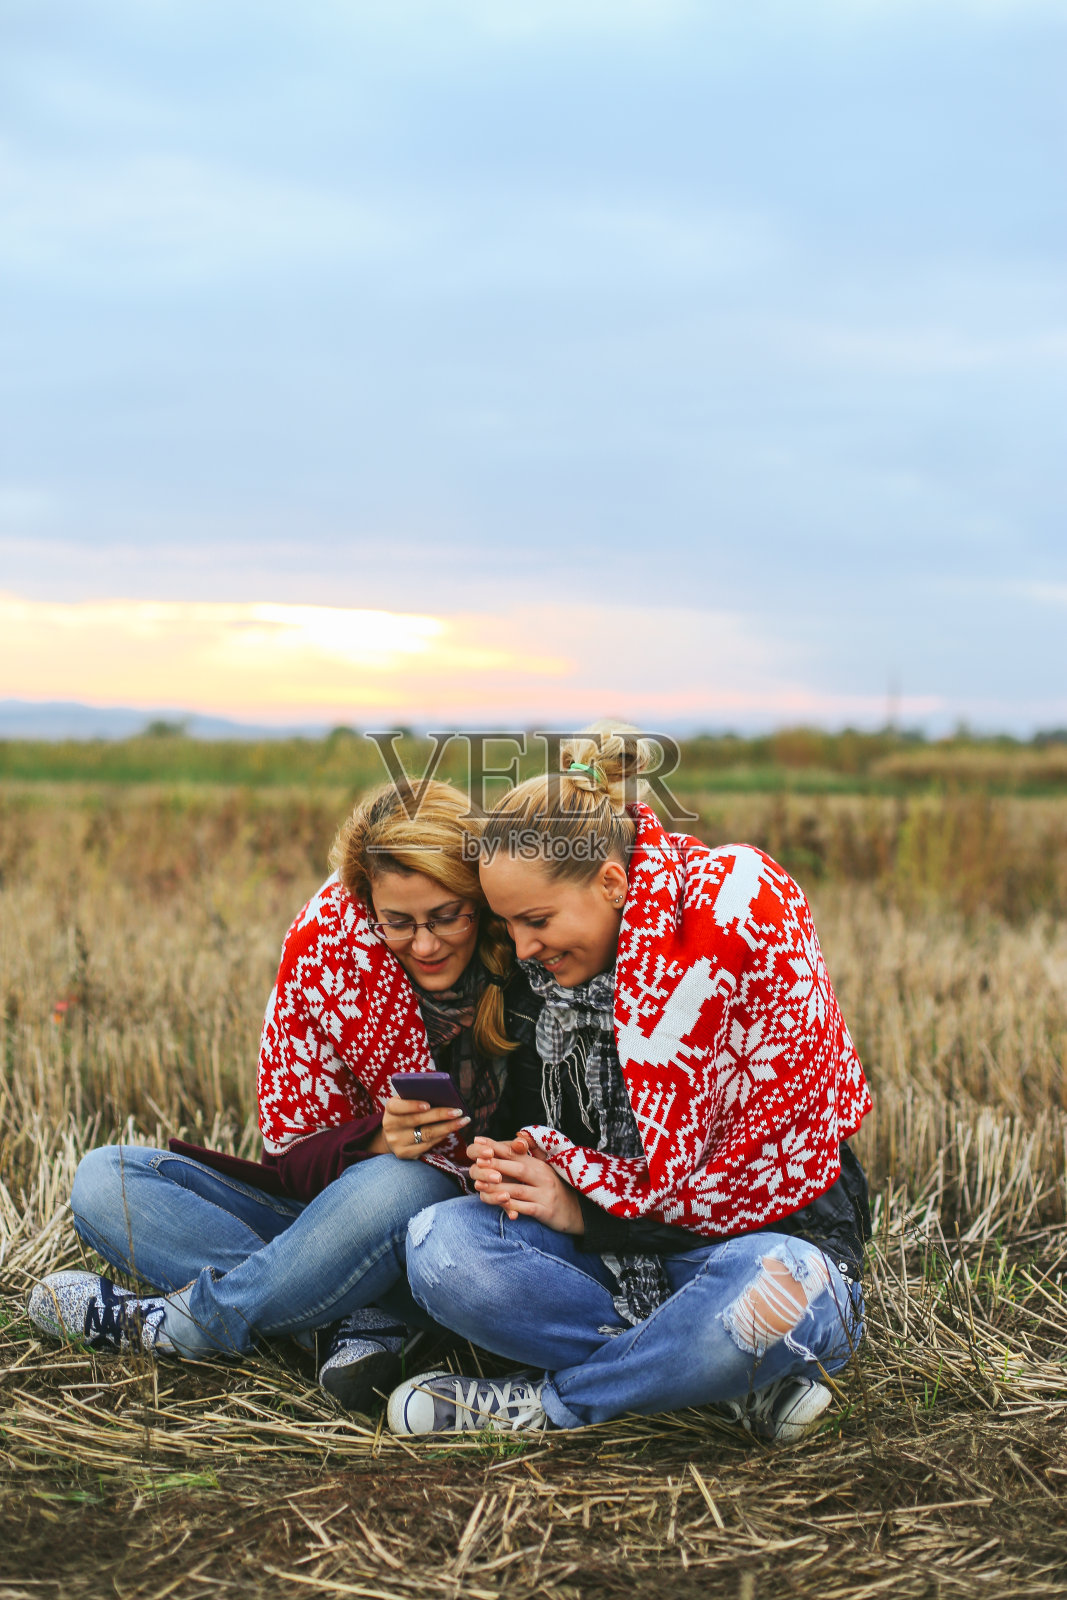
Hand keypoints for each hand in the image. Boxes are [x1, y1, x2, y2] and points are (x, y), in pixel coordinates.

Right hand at [381, 1096, 469, 1159]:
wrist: (393, 1135)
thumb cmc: (406, 1112)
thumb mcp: (406, 1102)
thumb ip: (417, 1096)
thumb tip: (443, 1093)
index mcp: (390, 1110)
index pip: (397, 1106)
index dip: (412, 1105)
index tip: (428, 1104)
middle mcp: (390, 1126)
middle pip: (417, 1120)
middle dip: (440, 1115)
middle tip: (458, 1111)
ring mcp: (397, 1142)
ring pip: (426, 1134)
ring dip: (447, 1127)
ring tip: (463, 1120)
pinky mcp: (405, 1154)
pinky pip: (427, 1145)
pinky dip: (442, 1136)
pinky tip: (452, 1129)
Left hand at [468, 1136, 583, 1234]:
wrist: (576, 1211)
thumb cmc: (554, 1187)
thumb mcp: (545, 1168)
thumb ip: (531, 1152)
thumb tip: (518, 1134)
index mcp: (540, 1164)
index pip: (516, 1153)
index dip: (497, 1146)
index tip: (478, 1141)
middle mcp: (543, 1177)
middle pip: (517, 1169)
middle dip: (496, 1165)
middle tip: (477, 1162)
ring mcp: (545, 1194)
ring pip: (518, 1190)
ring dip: (498, 1188)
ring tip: (480, 1186)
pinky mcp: (546, 1211)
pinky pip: (527, 1209)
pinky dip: (513, 1207)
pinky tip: (500, 1205)